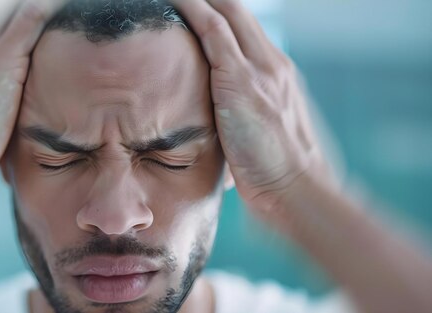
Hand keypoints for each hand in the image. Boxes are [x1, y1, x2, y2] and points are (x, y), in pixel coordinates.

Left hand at [172, 0, 332, 212]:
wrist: (295, 188)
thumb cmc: (274, 172)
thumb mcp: (259, 135)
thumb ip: (242, 117)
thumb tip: (220, 126)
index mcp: (277, 74)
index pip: (244, 30)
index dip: (220, 12)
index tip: (197, 7)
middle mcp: (272, 62)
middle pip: (237, 11)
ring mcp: (260, 68)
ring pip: (226, 12)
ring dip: (197, 0)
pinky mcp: (242, 79)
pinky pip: (213, 31)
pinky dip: (192, 10)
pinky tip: (173, 0)